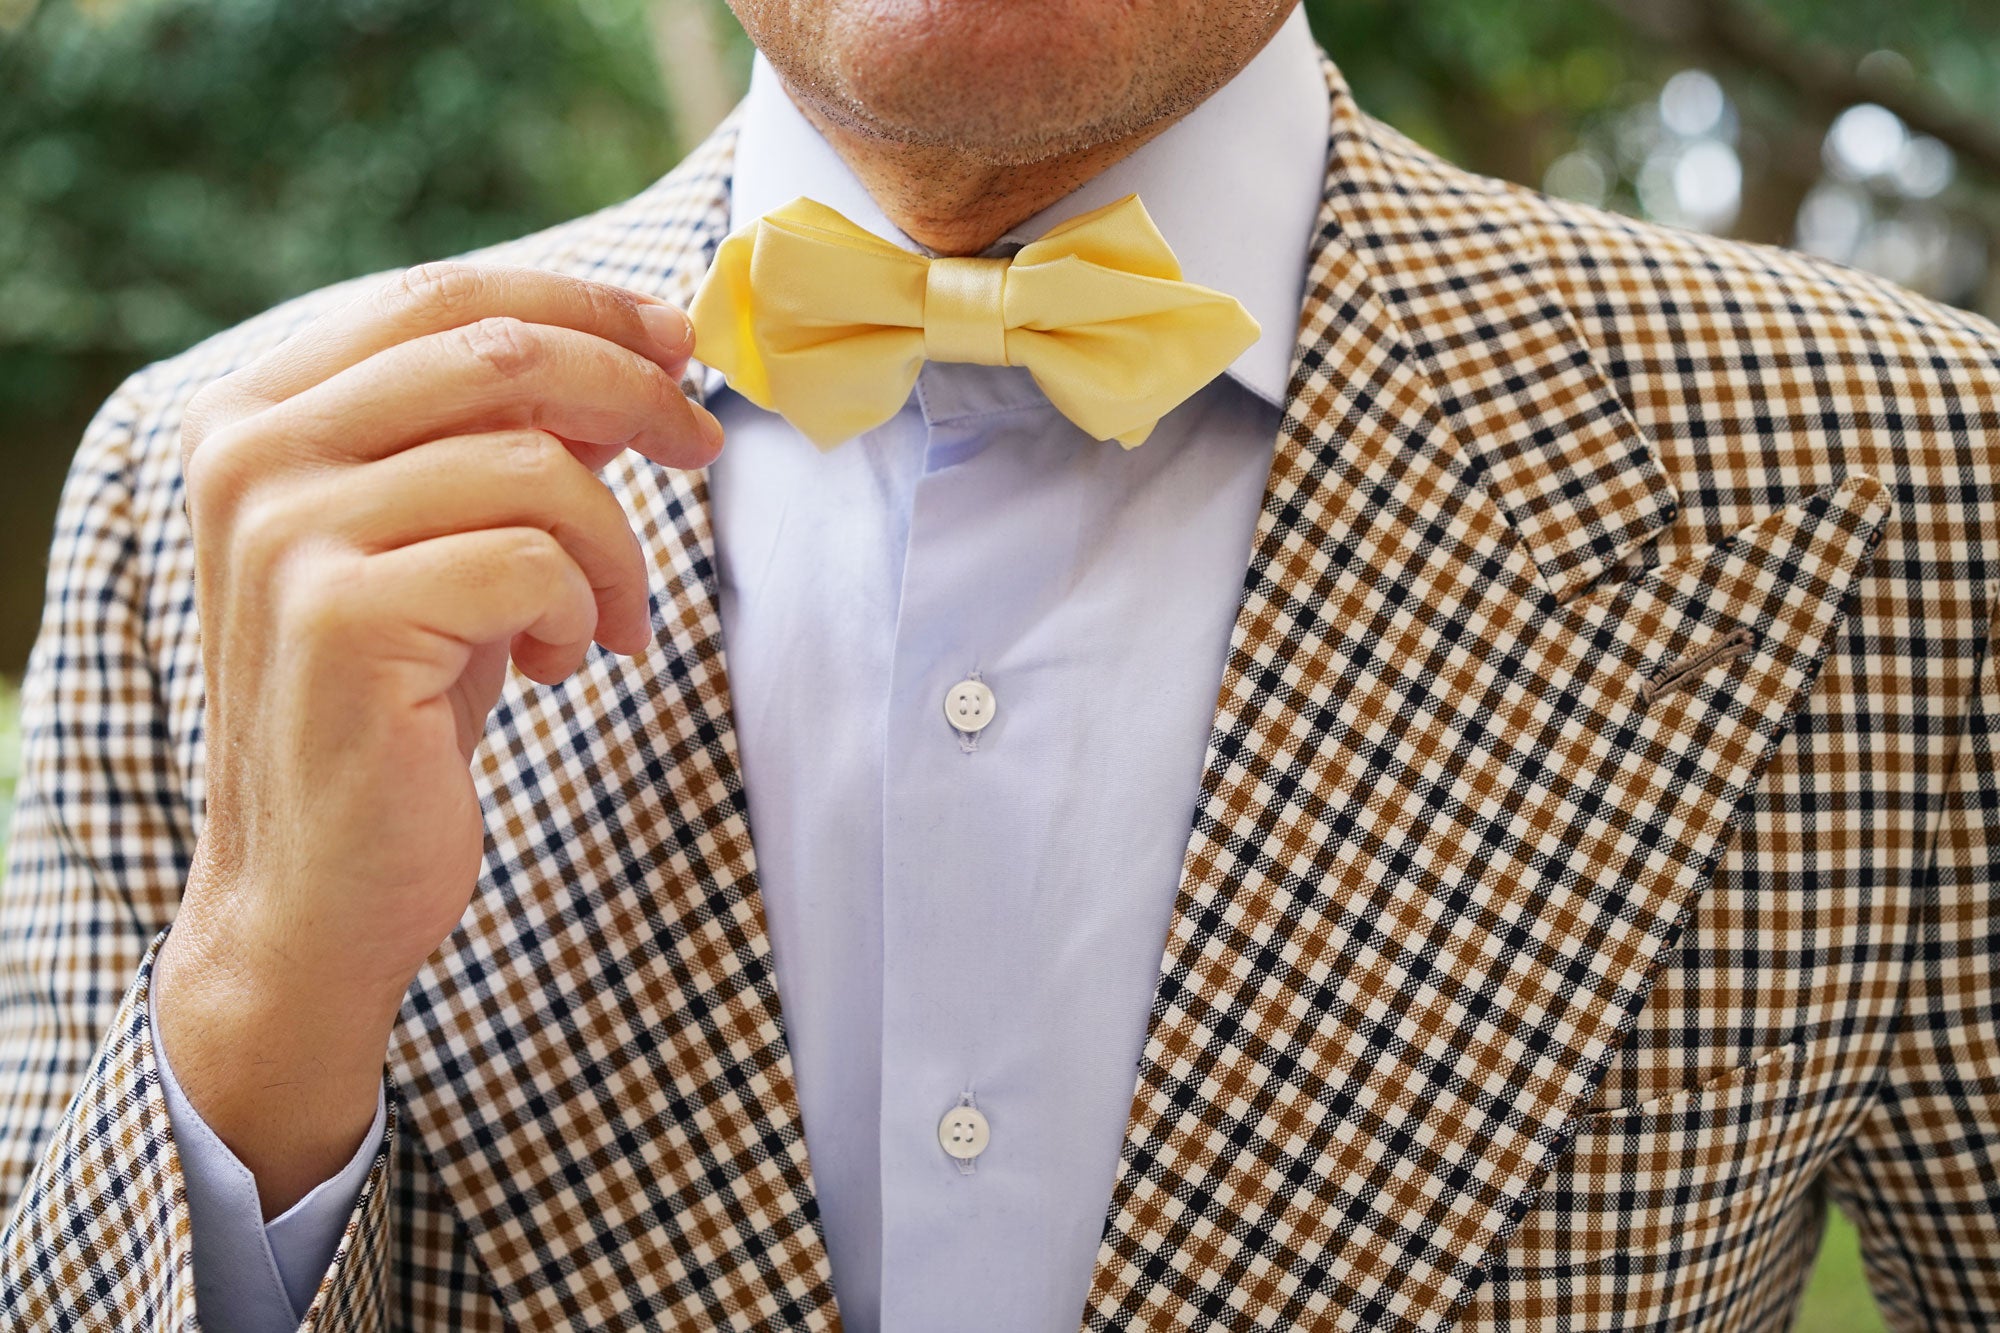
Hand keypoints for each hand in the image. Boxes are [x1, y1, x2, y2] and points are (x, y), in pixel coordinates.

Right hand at [152, 263, 721, 1214]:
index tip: (677, 340)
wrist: (318, 891)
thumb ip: (510, 444)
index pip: (443, 297)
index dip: (580, 304)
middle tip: (702, 448)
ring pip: (533, 465)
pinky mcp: (342, 618)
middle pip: (497, 352)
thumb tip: (638, 356)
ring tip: (606, 621)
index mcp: (258, 413)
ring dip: (614, 547)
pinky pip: (532, 562)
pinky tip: (559, 668)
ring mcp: (285, 533)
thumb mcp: (452, 549)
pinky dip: (581, 611)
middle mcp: (252, 453)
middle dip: (633, 392)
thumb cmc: (398, 710)